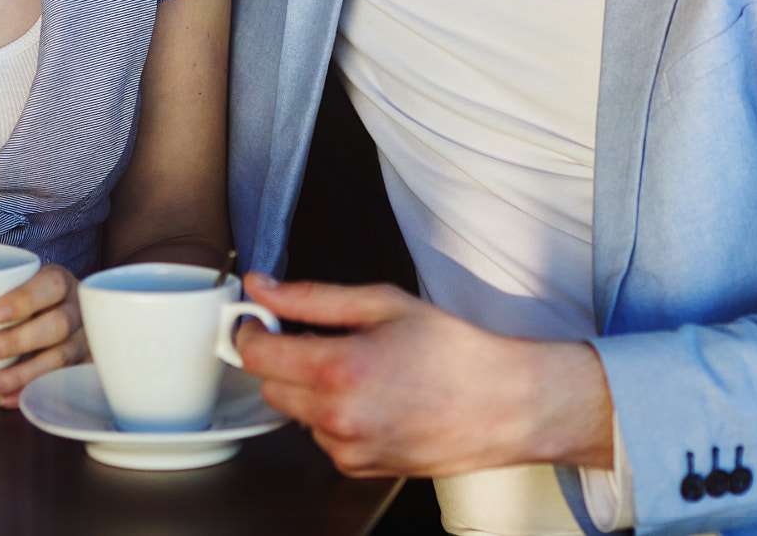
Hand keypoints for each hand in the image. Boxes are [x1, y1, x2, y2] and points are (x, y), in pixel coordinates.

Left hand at [0, 263, 86, 404]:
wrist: (68, 315)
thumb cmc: (32, 302)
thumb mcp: (13, 286)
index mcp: (59, 282)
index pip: (49, 285)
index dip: (22, 300)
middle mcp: (78, 310)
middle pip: (57, 325)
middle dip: (15, 342)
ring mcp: (85, 340)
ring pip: (61, 358)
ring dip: (20, 375)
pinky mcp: (85, 367)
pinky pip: (65, 384)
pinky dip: (34, 393)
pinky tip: (9, 399)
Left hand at [231, 274, 614, 477]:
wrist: (505, 404)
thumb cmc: (455, 352)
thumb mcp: (382, 303)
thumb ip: (312, 297)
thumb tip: (263, 288)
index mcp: (339, 370)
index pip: (256, 355)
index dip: (251, 331)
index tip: (259, 319)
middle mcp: (337, 418)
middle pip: (270, 386)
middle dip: (283, 358)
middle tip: (318, 336)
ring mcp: (347, 449)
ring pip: (296, 414)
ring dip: (310, 389)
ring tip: (361, 367)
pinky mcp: (360, 467)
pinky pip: (324, 437)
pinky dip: (334, 416)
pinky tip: (373, 396)